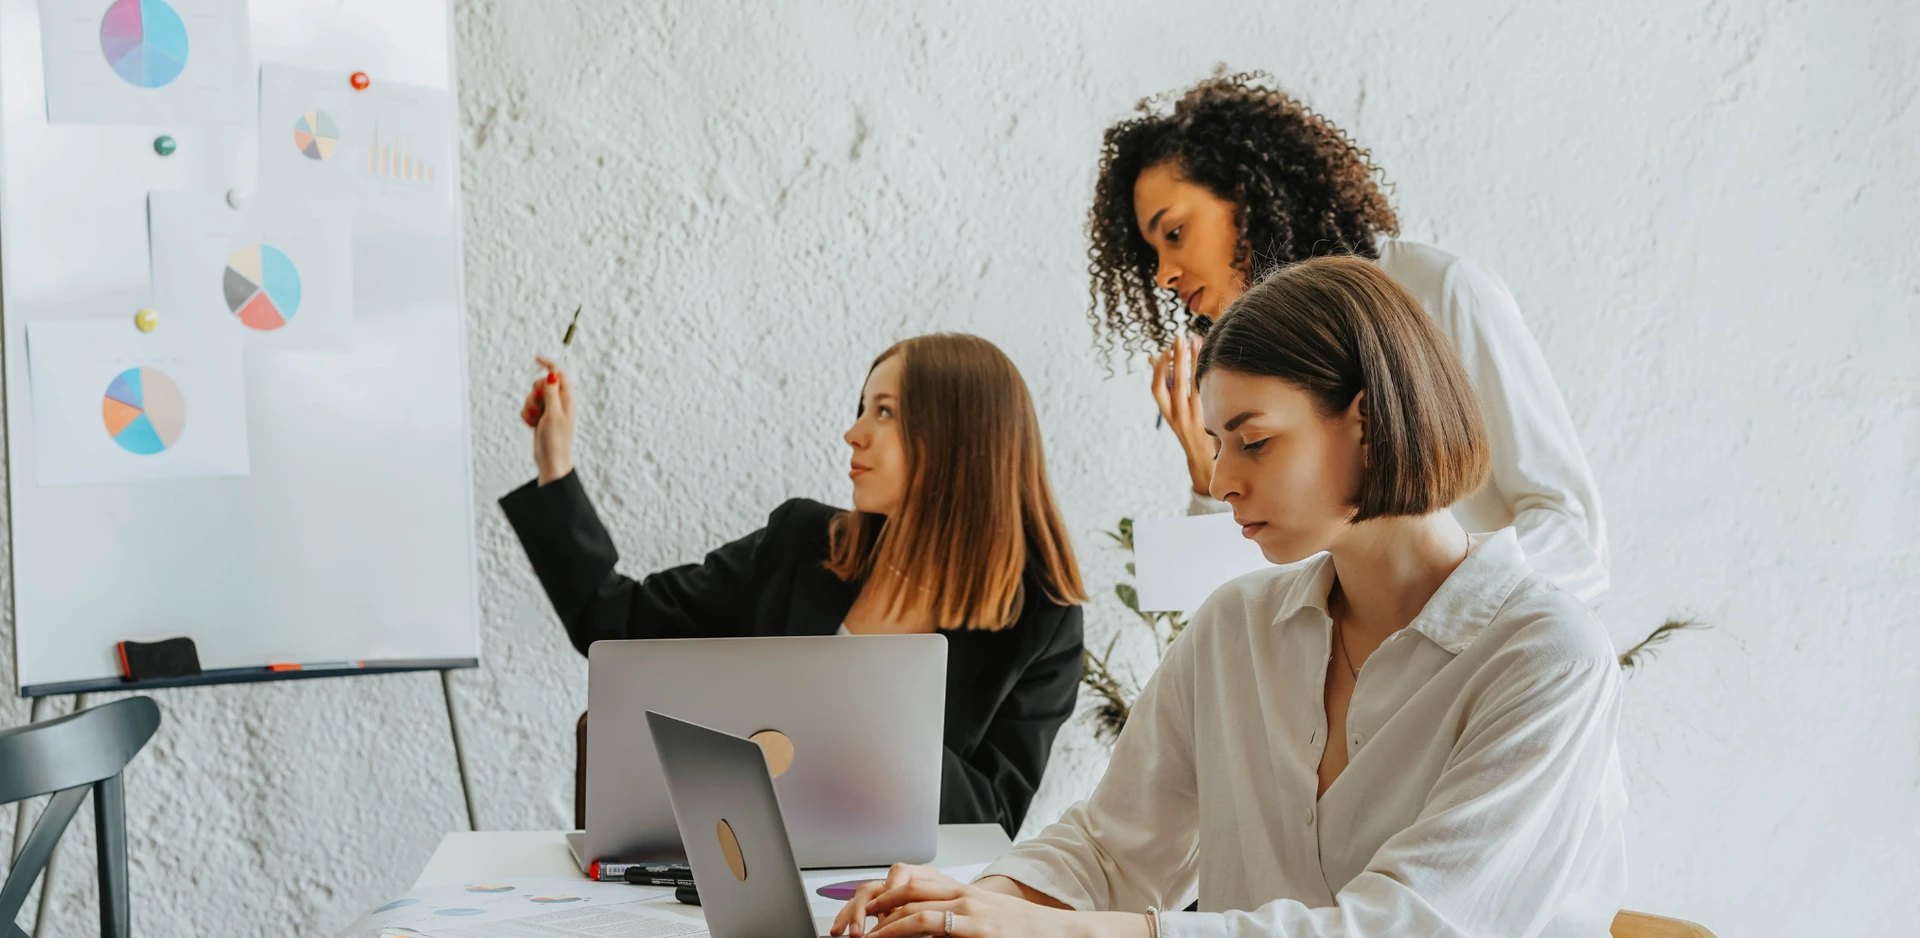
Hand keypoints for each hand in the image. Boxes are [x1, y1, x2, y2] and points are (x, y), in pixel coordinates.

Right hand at [520, 356, 573, 484]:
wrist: (550, 461)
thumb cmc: (556, 440)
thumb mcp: (553, 414)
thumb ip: (552, 392)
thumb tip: (553, 373)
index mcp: (567, 399)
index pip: (559, 374)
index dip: (549, 365)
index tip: (536, 358)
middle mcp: (559, 402)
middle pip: (542, 384)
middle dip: (535, 393)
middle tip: (539, 406)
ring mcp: (548, 410)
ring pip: (532, 396)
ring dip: (529, 406)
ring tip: (535, 420)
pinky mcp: (539, 418)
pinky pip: (528, 408)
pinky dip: (527, 415)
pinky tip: (531, 425)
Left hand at [833, 865, 1091, 937]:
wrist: (1067, 935)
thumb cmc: (1029, 935)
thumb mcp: (987, 924)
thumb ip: (956, 925)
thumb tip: (927, 932)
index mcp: (964, 892)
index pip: (912, 881)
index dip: (880, 893)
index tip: (857, 911)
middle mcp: (964, 894)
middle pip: (904, 886)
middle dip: (869, 903)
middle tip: (846, 925)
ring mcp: (970, 908)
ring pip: (910, 903)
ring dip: (878, 920)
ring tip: (857, 935)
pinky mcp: (977, 926)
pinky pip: (928, 923)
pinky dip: (899, 930)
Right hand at [1150, 333, 1212, 496]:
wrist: (1204, 459)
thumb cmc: (1186, 428)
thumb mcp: (1171, 411)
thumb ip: (1164, 386)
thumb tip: (1154, 358)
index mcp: (1167, 413)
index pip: (1157, 389)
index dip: (1159, 369)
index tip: (1164, 352)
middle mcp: (1179, 414)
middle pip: (1176, 382)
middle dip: (1178, 357)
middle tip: (1180, 337)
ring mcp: (1196, 415)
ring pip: (1194, 384)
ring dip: (1195, 361)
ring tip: (1196, 340)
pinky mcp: (1211, 415)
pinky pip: (1208, 391)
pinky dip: (1208, 373)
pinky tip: (1210, 358)